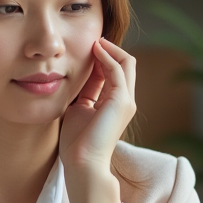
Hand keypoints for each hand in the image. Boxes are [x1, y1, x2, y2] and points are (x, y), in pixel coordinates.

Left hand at [59, 38, 135, 202]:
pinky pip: (117, 70)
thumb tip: (76, 76)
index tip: (87, 48)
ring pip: (126, 63)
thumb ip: (83, 93)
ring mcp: (126, 101)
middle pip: (125, 64)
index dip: (102, 58)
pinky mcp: (122, 101)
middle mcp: (125, 101)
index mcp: (115, 104)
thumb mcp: (78, 109)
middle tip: (93, 39)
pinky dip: (107, 57)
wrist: (82, 163)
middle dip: (110, 49)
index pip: (115, 73)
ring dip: (110, 49)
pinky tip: (94, 51)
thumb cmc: (77, 144)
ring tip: (94, 41)